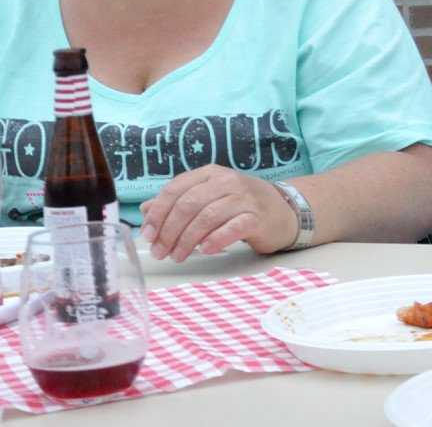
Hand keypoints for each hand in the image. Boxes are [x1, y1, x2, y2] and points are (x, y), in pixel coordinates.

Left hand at [139, 166, 297, 260]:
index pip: (177, 189)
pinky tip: (204, 251)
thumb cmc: (241, 206)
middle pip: (189, 203)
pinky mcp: (257, 217)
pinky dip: (215, 239)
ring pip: (208, 216)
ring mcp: (244, 198)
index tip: (147, 234)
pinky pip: (232, 227)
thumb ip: (179, 202)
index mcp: (210, 174)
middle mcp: (227, 182)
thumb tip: (146, 210)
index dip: (158, 212)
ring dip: (187, 239)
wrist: (285, 211)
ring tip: (177, 256)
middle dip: (169, 230)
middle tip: (160, 252)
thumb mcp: (209, 197)